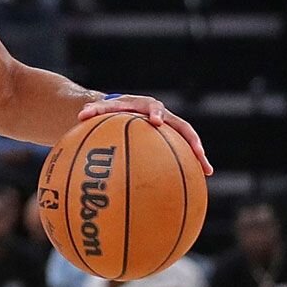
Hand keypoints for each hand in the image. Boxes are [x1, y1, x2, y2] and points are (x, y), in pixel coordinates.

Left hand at [78, 94, 211, 175]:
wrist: (121, 108)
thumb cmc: (109, 111)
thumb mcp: (101, 109)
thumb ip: (94, 111)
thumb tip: (80, 114)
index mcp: (146, 106)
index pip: (152, 107)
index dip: (156, 113)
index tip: (157, 122)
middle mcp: (162, 116)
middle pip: (181, 126)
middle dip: (189, 138)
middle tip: (196, 151)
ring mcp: (169, 128)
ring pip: (187, 140)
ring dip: (197, 153)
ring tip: (206, 170)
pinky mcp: (170, 139)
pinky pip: (182, 151)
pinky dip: (190, 164)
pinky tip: (197, 181)